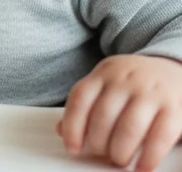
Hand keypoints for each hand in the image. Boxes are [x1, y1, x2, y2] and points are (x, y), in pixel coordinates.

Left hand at [58, 55, 181, 170]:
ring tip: (119, 161)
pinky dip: (149, 157)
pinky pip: (159, 137)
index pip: (80, 98)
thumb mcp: (106, 84)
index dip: (72, 126)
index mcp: (104, 74)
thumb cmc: (133, 84)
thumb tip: (61, 130)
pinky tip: (142, 168)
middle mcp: (125, 80)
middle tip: (101, 155)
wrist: (174, 69)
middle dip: (98, 143)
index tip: (72, 148)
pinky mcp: (174, 108)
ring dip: (120, 151)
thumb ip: (86, 104)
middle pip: (103, 116)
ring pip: (128, 128)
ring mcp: (150, 93)